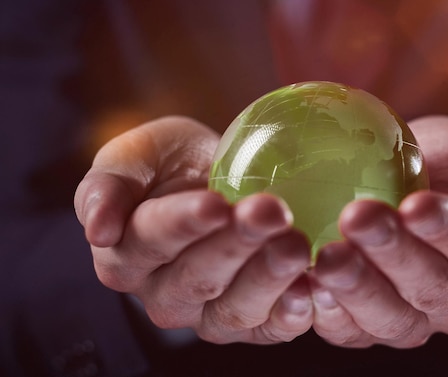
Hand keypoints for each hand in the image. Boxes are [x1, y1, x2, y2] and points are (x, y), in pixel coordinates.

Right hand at [74, 116, 312, 343]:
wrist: (213, 177)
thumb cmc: (171, 165)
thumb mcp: (134, 157)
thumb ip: (108, 185)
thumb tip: (98, 229)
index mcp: (128, 255)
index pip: (152, 241)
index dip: (183, 225)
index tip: (216, 203)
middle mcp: (165, 295)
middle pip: (199, 278)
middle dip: (237, 245)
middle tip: (271, 211)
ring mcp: (210, 314)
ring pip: (236, 309)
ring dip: (269, 277)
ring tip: (297, 245)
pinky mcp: (253, 322)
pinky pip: (271, 327)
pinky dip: (293, 311)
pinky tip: (312, 287)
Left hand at [309, 115, 447, 347]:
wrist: (399, 181)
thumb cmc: (445, 163)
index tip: (416, 204)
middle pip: (434, 289)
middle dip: (395, 254)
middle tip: (359, 217)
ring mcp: (416, 319)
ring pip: (394, 320)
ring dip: (359, 289)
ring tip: (329, 256)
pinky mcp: (369, 327)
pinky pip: (352, 333)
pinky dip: (329, 313)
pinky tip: (309, 285)